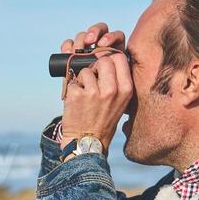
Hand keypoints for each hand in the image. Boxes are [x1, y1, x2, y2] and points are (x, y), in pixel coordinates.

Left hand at [60, 25, 131, 154]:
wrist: (87, 142)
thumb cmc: (103, 120)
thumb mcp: (120, 101)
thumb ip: (118, 80)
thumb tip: (108, 57)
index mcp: (126, 89)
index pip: (119, 57)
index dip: (109, 59)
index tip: (104, 68)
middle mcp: (112, 90)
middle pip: (102, 60)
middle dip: (95, 67)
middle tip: (93, 81)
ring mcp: (94, 92)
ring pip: (86, 70)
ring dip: (82, 80)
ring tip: (85, 96)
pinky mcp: (77, 95)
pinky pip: (73, 81)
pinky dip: (72, 89)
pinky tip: (77, 102)